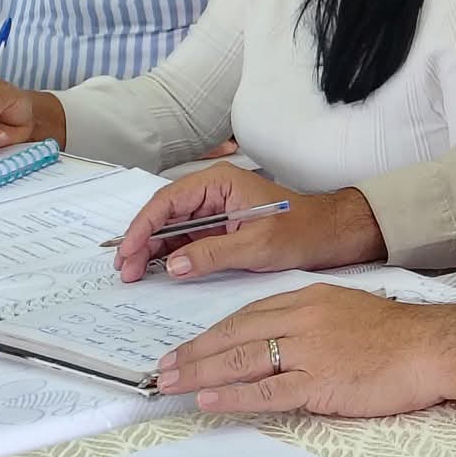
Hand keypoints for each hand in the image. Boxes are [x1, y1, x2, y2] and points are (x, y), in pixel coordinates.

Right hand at [114, 165, 383, 281]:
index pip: (169, 200)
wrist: (330, 236)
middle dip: (142, 239)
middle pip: (164, 213)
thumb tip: (172, 265)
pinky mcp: (220, 228)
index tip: (128, 251)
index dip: (143, 226)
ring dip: (152, 248)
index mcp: (220, 182)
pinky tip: (157, 270)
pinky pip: (187, 238)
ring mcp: (215, 210)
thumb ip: (212, 254)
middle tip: (125, 269)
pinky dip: (170, 253)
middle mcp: (213, 191)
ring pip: (172, 227)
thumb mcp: (257, 245)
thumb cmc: (301, 232)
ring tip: (133, 273)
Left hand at [153, 286, 455, 415]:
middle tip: (164, 369)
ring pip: (242, 359)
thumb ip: (309, 322)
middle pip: (234, 335)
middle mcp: (301, 320)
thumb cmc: (396, 334)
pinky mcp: (320, 382)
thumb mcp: (345, 310)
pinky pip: (267, 389)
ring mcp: (309, 351)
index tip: (187, 348)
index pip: (245, 315)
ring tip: (172, 384)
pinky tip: (209, 398)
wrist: (431, 346)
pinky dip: (233, 394)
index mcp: (307, 299)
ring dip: (201, 373)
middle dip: (194, 353)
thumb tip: (278, 342)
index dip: (211, 334)